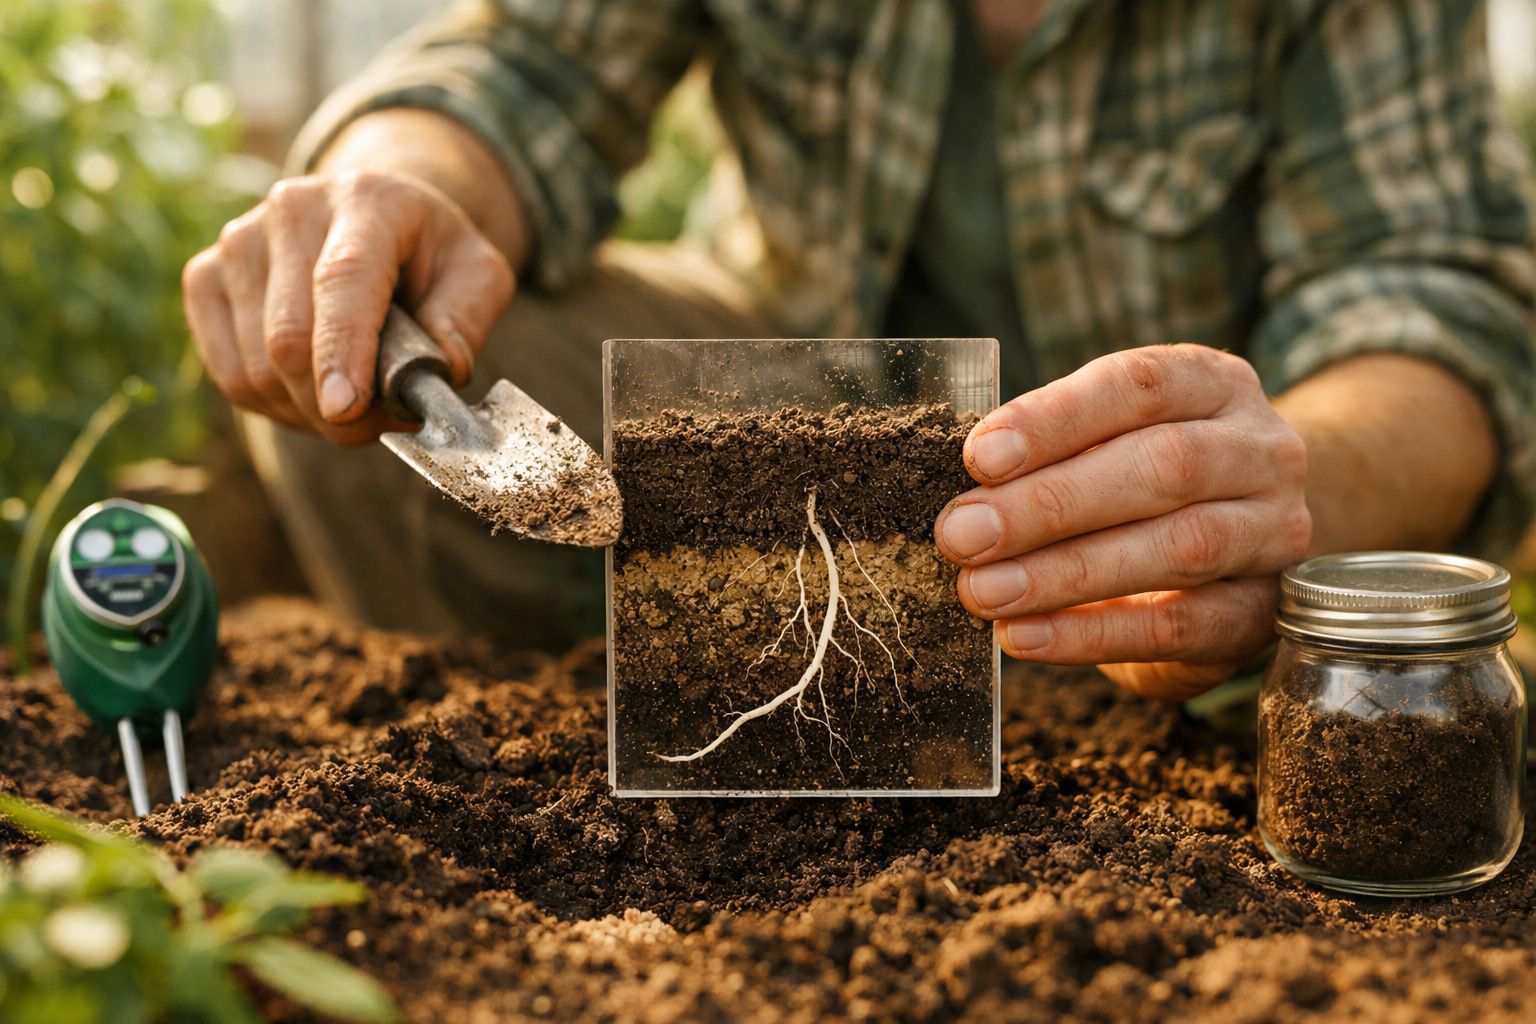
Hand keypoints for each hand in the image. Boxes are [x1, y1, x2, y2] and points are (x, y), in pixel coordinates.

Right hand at [182, 169, 514, 444]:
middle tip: (377, 426)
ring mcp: (239, 240)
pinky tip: (308, 394)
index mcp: (368, 201)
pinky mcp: (205, 276)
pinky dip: (271, 405)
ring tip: (350, 403)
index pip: (343, 280)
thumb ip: (466, 322)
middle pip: (289, 336)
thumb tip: (438, 370)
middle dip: (333, 407)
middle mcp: (292, 210)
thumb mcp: (479, 276)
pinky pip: (227, 373)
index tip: (345, 410)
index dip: (341, 351)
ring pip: (255, 367)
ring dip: (306, 412)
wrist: (375, 219)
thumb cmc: (431, 256)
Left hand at [934, 344, 1311, 698]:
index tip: (978, 457)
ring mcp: (1274, 532)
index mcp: (1212, 384)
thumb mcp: (1107, 444)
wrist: (1245, 549)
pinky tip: (1025, 636)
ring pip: (1180, 545)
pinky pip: (1180, 626)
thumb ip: (1051, 455)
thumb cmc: (1144, 483)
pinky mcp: (1261, 613)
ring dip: (1066, 572)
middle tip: (963, 534)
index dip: (1055, 419)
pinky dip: (1093, 633)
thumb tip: (962, 496)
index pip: (1137, 385)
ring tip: (983, 592)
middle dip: (1050, 503)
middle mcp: (1260, 450)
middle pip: (1163, 466)